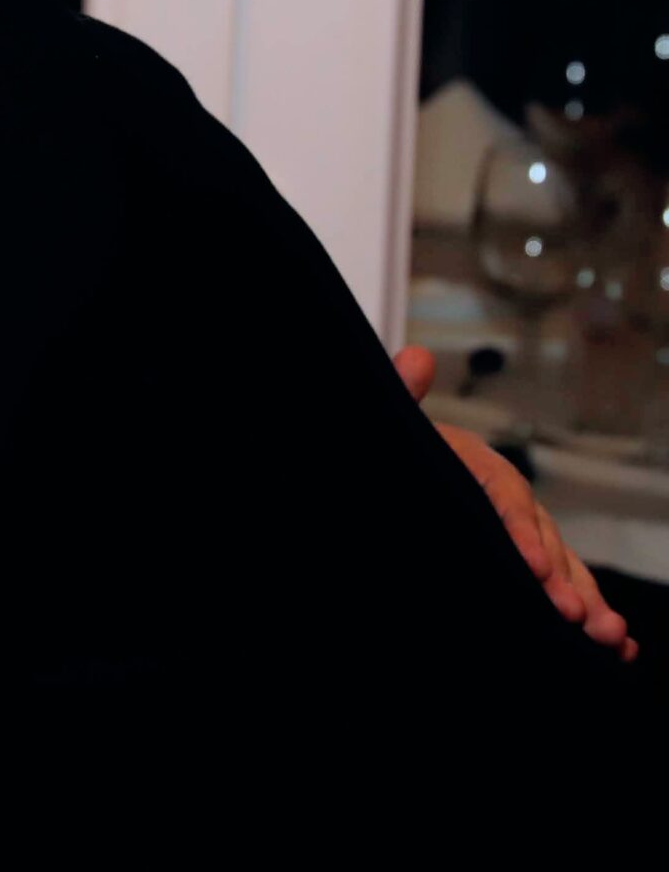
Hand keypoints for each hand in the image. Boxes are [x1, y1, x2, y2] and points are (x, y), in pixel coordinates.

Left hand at [394, 346, 636, 661]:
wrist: (387, 469)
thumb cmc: (393, 450)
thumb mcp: (394, 429)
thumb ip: (404, 395)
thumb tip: (416, 358)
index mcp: (474, 462)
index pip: (504, 493)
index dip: (521, 529)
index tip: (532, 564)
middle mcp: (507, 496)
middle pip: (543, 536)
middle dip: (563, 578)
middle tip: (574, 616)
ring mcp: (521, 530)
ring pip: (564, 565)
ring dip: (590, 602)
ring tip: (611, 639)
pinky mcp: (524, 560)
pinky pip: (563, 584)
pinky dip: (592, 611)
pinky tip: (619, 649)